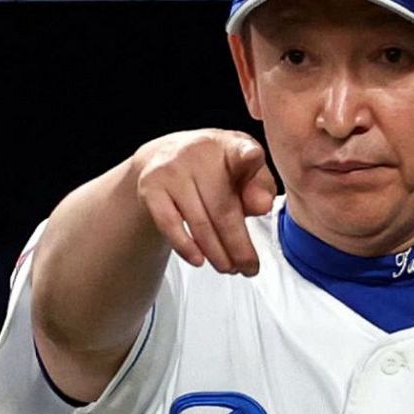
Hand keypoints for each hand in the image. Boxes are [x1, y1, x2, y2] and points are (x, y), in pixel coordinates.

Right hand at [133, 129, 276, 275]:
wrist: (166, 155)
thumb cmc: (216, 169)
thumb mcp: (244, 171)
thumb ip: (259, 187)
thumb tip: (263, 206)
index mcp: (232, 145)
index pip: (242, 150)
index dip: (248, 156)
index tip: (251, 157)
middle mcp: (200, 151)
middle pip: (223, 207)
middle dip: (239, 245)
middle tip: (249, 268)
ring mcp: (172, 168)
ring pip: (198, 221)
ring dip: (216, 252)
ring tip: (229, 268)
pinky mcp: (151, 186)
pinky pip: (169, 224)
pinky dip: (185, 246)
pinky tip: (199, 260)